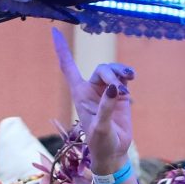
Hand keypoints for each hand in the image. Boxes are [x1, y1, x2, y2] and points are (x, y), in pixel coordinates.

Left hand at [51, 29, 132, 170]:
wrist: (114, 152)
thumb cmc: (101, 143)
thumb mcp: (101, 128)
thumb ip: (106, 108)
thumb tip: (114, 88)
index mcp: (80, 95)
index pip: (68, 67)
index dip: (62, 49)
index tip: (54, 31)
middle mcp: (91, 90)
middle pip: (101, 69)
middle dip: (112, 75)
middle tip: (120, 91)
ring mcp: (106, 91)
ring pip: (113, 70)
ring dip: (122, 75)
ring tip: (127, 88)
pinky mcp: (120, 94)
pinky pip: (123, 76)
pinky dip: (128, 77)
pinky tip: (131, 87)